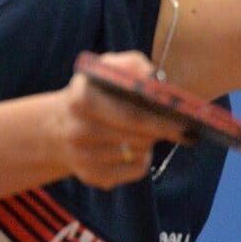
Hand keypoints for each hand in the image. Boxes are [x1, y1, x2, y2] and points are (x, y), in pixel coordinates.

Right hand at [49, 51, 188, 187]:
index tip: (184, 121)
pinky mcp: (93, 176)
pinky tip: (135, 149)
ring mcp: (83, 157)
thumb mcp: (106, 69)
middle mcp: (78, 130)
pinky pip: (136, 170)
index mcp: (81, 99)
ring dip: (150, 142)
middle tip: (179, 127)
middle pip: (139, 136)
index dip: (160, 119)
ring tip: (148, 132)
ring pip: (139, 152)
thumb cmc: (94, 93)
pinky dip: (143, 159)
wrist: (56, 128)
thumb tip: (152, 77)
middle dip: (161, 131)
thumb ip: (132, 64)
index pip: (131, 114)